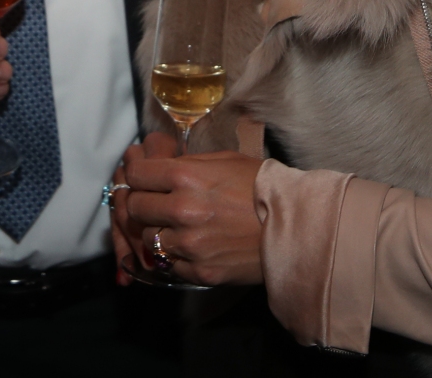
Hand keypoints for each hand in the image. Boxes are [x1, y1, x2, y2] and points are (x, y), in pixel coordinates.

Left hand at [122, 142, 264, 286]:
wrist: (296, 227)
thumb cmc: (261, 187)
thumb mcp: (223, 161)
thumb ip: (186, 164)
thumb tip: (157, 165)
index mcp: (186, 176)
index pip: (136, 176)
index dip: (138, 176)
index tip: (144, 179)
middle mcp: (182, 210)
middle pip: (135, 208)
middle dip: (142, 204)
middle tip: (156, 204)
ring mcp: (190, 244)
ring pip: (149, 238)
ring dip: (158, 232)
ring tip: (178, 227)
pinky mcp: (200, 270)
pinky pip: (169, 264)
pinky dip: (176, 256)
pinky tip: (193, 246)